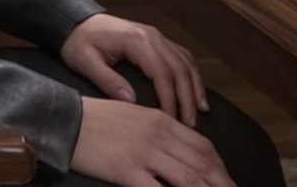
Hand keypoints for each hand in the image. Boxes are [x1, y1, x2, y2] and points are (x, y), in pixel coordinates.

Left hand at [60, 13, 207, 126]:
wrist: (74, 21)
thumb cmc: (78, 42)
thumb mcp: (85, 61)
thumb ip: (107, 80)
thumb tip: (131, 101)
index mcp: (135, 39)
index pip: (162, 72)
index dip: (170, 99)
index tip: (172, 121)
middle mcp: (150, 34)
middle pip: (179, 68)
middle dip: (188, 98)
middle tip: (190, 125)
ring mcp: (155, 35)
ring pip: (185, 61)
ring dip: (194, 87)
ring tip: (198, 113)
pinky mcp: (155, 39)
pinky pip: (180, 56)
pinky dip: (191, 74)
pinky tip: (194, 92)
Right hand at [71, 96, 234, 185]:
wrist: (67, 120)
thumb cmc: (99, 120)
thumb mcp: (134, 117)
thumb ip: (161, 132)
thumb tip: (184, 155)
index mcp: (161, 120)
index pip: (204, 147)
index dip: (222, 171)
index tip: (230, 185)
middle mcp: (158, 134)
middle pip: (203, 166)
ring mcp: (144, 153)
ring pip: (190, 181)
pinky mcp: (128, 170)